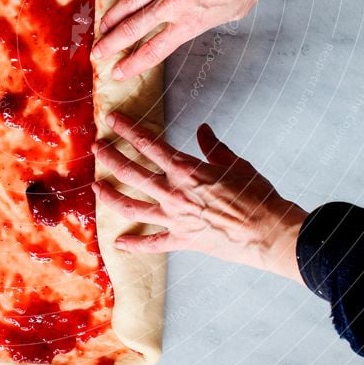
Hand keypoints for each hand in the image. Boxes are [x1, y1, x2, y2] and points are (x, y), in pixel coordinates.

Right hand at [92, 0, 277, 78]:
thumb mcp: (232, 12)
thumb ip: (207, 20)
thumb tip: (197, 19)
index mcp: (191, 22)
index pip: (154, 50)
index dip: (132, 64)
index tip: (118, 72)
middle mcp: (173, 3)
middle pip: (132, 29)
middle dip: (111, 44)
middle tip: (97, 53)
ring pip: (129, 1)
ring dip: (111, 17)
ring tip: (100, 27)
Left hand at [92, 112, 306, 281]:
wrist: (268, 232)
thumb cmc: (256, 195)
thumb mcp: (235, 163)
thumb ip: (214, 147)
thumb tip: (203, 131)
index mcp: (186, 169)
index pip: (148, 144)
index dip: (127, 129)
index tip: (113, 120)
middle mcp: (174, 193)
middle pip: (131, 172)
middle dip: (110, 157)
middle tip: (97, 147)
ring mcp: (174, 218)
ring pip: (131, 206)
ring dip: (109, 196)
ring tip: (95, 186)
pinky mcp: (181, 240)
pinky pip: (152, 243)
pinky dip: (134, 244)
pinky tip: (118, 242)